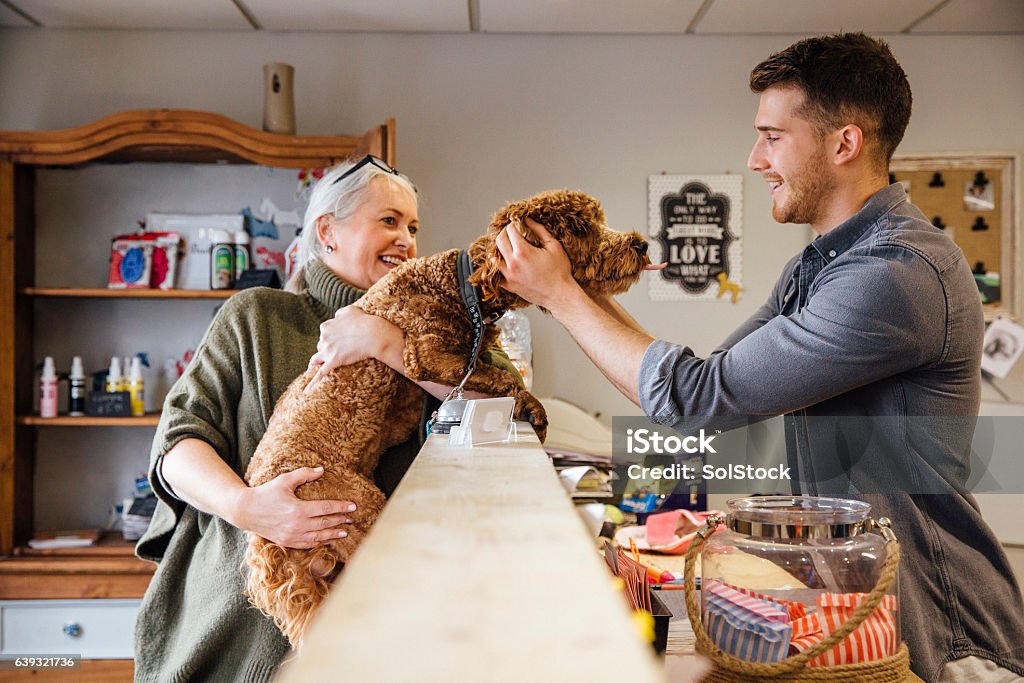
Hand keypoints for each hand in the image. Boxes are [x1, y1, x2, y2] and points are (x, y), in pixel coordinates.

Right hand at [232, 467, 355, 548]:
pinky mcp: (286, 542)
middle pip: (325, 523)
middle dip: (340, 520)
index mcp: (297, 509)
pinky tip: (327, 539)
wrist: (245, 511)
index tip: (353, 506)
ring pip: (318, 537)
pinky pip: (307, 544)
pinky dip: (320, 542)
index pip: (325, 508)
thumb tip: (322, 470)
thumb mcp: (284, 480)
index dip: (340, 507)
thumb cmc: (266, 493)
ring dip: (333, 534)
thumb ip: (304, 475)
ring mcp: (291, 536)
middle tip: (352, 518)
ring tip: (345, 531)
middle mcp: (296, 525)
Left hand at [306, 306, 401, 391]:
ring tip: (313, 369)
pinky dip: (313, 382)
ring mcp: (328, 351)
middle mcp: (324, 338)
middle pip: (320, 346)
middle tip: (338, 352)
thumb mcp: (350, 310)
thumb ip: (340, 313)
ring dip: (316, 363)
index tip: (338, 340)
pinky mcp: (334, 361)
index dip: (331, 338)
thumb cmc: (364, 321)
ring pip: (317, 359)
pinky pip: (321, 374)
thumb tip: (337, 317)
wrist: (373, 334)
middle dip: (326, 350)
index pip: (324, 334)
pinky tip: (307, 391)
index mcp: (326, 326)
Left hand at [495, 217, 578, 309]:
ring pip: (493, 257)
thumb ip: (539, 230)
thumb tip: (528, 220)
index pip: (510, 230)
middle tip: (513, 232)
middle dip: (505, 233)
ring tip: (509, 246)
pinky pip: (496, 273)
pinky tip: (506, 262)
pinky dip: (499, 265)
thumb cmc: (560, 272)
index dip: (514, 224)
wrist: (560, 295)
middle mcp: (512, 264)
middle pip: (499, 240)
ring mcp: (509, 276)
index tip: (518, 224)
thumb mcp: (554, 246)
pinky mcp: (509, 286)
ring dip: (499, 248)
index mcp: (523, 252)